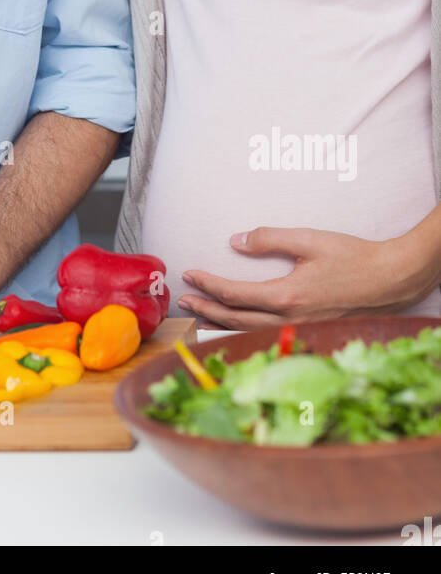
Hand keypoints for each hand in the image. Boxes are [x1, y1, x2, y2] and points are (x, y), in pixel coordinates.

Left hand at [176, 225, 435, 329]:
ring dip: (221, 322)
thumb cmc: (353, 257)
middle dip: (206, 308)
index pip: (234, 294)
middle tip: (184, 299)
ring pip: (250, 331)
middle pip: (235, 318)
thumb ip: (269, 239)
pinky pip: (267, 334)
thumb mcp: (309, 239)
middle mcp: (289, 319)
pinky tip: (236, 324)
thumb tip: (235, 241)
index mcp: (286, 296)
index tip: (190, 274)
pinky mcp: (309, 331)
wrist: (390, 280)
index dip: (208, 285)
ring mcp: (300, 329)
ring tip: (200, 315)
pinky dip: (244, 330)